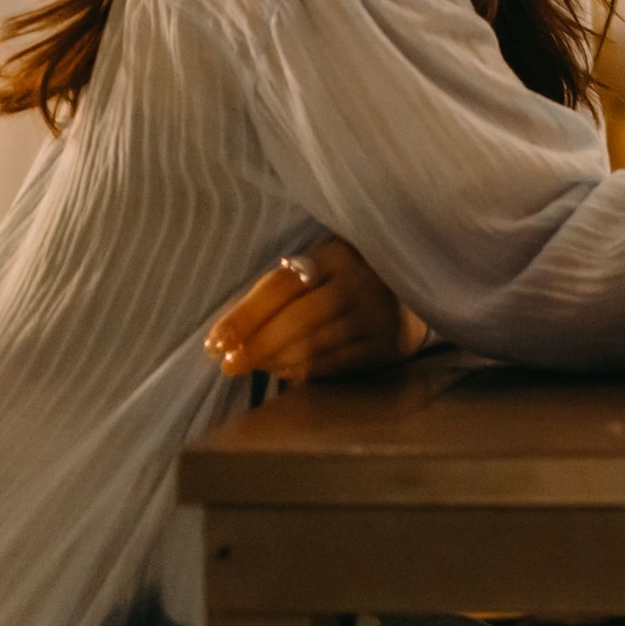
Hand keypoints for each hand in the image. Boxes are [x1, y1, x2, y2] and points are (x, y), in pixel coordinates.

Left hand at [206, 236, 425, 382]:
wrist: (410, 293)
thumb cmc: (345, 281)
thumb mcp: (318, 268)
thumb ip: (281, 290)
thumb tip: (227, 334)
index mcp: (334, 254)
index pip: (281, 285)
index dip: (244, 316)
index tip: (214, 342)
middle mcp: (360, 280)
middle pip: (298, 317)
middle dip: (257, 345)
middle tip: (228, 365)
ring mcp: (376, 312)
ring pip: (316, 344)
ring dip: (276, 361)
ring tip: (252, 368)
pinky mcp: (386, 341)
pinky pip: (335, 362)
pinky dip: (303, 370)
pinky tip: (284, 372)